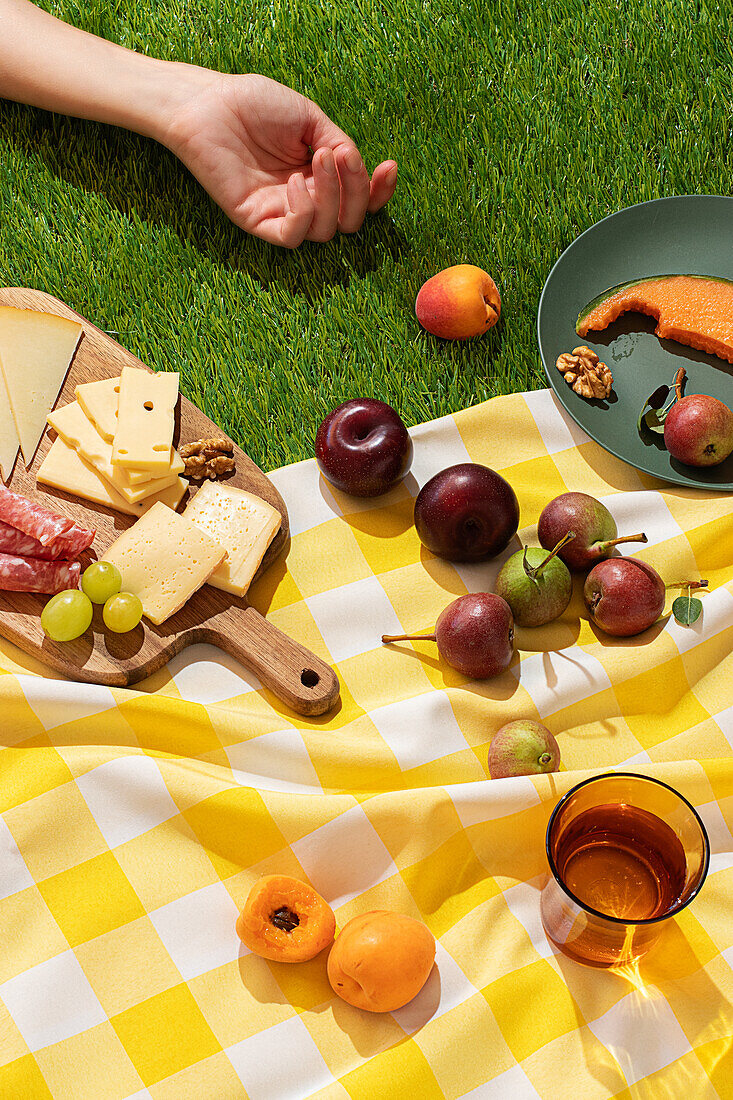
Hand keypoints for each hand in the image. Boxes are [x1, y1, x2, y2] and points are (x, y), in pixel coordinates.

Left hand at [162, 72, 397, 247]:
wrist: (209, 104)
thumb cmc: (254, 104)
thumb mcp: (310, 118)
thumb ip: (339, 145)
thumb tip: (356, 167)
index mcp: (319, 176)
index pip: (359, 200)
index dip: (379, 192)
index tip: (389, 166)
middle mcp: (303, 199)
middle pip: (349, 222)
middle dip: (356, 192)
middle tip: (341, 157)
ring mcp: (280, 213)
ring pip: (326, 232)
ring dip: (331, 197)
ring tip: (316, 159)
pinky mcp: (257, 221)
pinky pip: (293, 236)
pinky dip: (303, 213)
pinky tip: (295, 182)